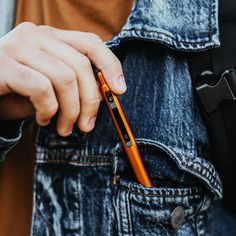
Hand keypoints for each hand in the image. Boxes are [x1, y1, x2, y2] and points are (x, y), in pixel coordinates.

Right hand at [0, 22, 125, 135]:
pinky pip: (42, 89)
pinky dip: (48, 110)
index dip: (111, 65)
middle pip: (81, 66)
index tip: (120, 90)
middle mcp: (36, 36)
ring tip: (64, 128)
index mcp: (52, 38)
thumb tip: (103, 97)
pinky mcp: (4, 65)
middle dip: (91, 102)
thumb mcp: (53, 86)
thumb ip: (75, 85)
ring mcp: (18, 47)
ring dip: (70, 111)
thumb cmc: (20, 91)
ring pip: (65, 79)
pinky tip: (43, 119)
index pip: (91, 43)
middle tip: (87, 125)